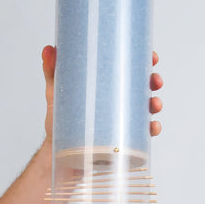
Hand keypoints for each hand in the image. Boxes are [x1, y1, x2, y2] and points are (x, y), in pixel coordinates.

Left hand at [42, 46, 163, 138]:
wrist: (56, 155)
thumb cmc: (58, 124)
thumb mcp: (56, 94)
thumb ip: (53, 72)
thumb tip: (48, 48)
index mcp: (105, 86)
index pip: (129, 68)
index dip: (145, 60)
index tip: (153, 56)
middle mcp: (116, 102)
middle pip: (142, 87)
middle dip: (153, 81)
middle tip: (154, 81)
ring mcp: (120, 121)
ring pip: (146, 109)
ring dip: (155, 104)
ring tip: (154, 105)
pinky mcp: (121, 140)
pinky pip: (141, 134)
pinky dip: (151, 129)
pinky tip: (152, 127)